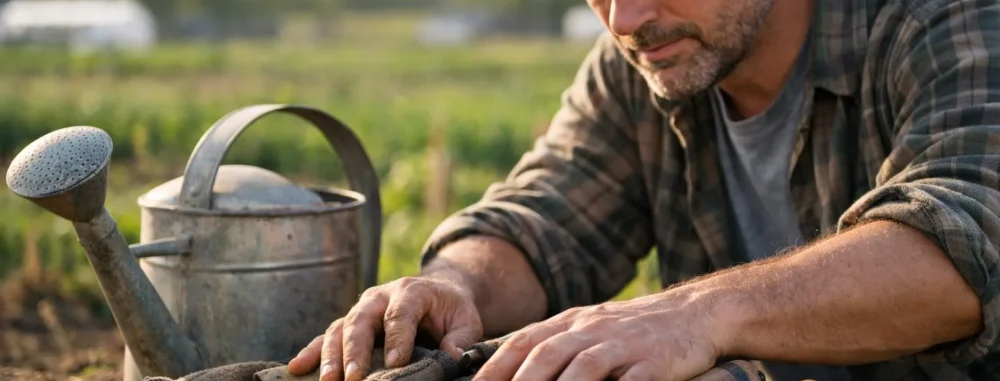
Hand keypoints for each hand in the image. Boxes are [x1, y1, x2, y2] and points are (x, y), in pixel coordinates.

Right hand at [287, 276, 484, 380]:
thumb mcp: (466, 321)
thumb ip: (460, 340)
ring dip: (330, 355)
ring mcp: (361, 310)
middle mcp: (379, 297)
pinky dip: (311, 352)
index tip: (395, 364)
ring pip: (339, 329)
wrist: (437, 294)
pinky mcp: (349, 324)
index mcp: (411, 290)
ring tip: (328, 380)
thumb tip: (451, 359)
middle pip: (361, 321)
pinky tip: (296, 368)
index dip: (397, 339)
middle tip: (354, 378)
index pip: (399, 314)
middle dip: (355, 350)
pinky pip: (326, 336)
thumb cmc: (451, 310)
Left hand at [472, 292, 726, 380]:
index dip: (495, 367)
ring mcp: (623, 345)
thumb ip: (555, 343)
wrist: (697, 312)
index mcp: (572, 321)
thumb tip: (512, 367)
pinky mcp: (654, 364)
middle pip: (546, 354)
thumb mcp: (591, 326)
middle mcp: (592, 329)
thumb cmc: (636, 328)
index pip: (523, 341)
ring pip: (581, 367)